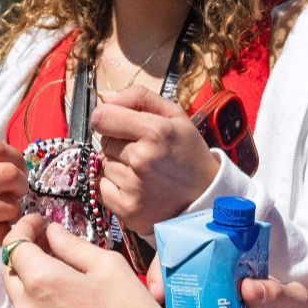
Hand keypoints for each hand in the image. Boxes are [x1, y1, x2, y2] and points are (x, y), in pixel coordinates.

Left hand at [2, 216, 192, 307]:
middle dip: (25, 258)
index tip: (36, 223)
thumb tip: (51, 232)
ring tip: (66, 288)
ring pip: (21, 306)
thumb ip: (71, 245)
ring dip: (34, 292)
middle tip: (49, 249)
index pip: (13, 245)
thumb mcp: (107, 265)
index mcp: (42, 282)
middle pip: (11, 275)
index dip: (23, 228)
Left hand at [90, 85, 220, 234]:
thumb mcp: (175, 116)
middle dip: (118, 142)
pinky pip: (101, 188)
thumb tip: (105, 97)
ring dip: (117, 165)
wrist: (206, 197)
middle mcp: (142, 159)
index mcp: (155, 131)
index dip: (107, 118)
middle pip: (104, 141)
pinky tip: (136, 186)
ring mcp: (134, 187)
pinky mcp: (127, 209)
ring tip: (143, 171)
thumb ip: (139, 98)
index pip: (102, 117)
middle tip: (143, 151)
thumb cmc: (188, 152)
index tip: (117, 124)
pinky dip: (113, 186)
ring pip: (103, 164)